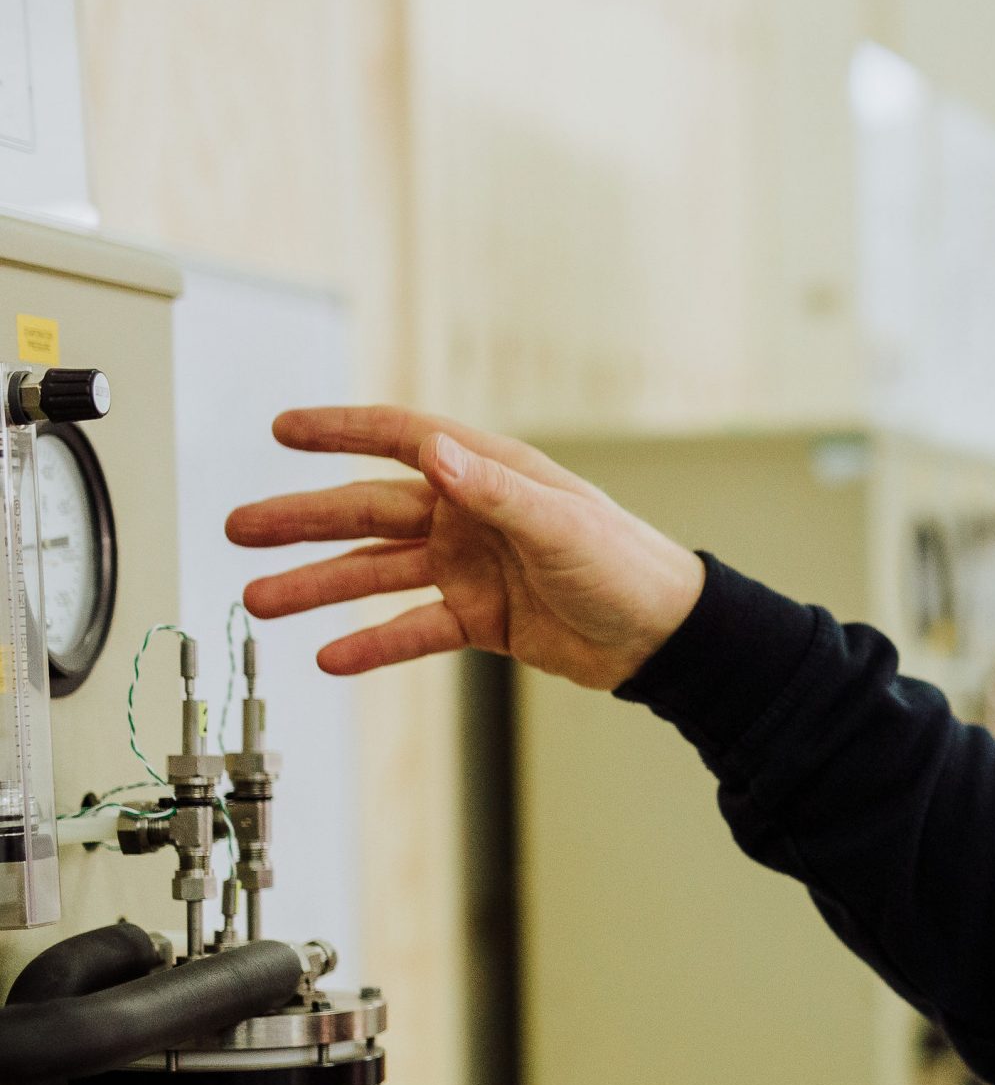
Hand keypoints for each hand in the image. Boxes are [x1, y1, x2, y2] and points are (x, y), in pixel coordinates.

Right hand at [227, 406, 706, 688]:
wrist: (664, 636)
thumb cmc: (627, 565)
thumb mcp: (558, 523)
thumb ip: (491, 489)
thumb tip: (432, 449)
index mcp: (489, 475)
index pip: (402, 439)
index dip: (342, 430)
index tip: (283, 429)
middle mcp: (470, 516)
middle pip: (369, 511)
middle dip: (303, 520)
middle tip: (240, 529)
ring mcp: (470, 567)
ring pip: (378, 574)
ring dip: (320, 586)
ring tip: (260, 601)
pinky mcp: (480, 619)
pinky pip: (412, 629)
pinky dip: (373, 642)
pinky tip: (330, 655)